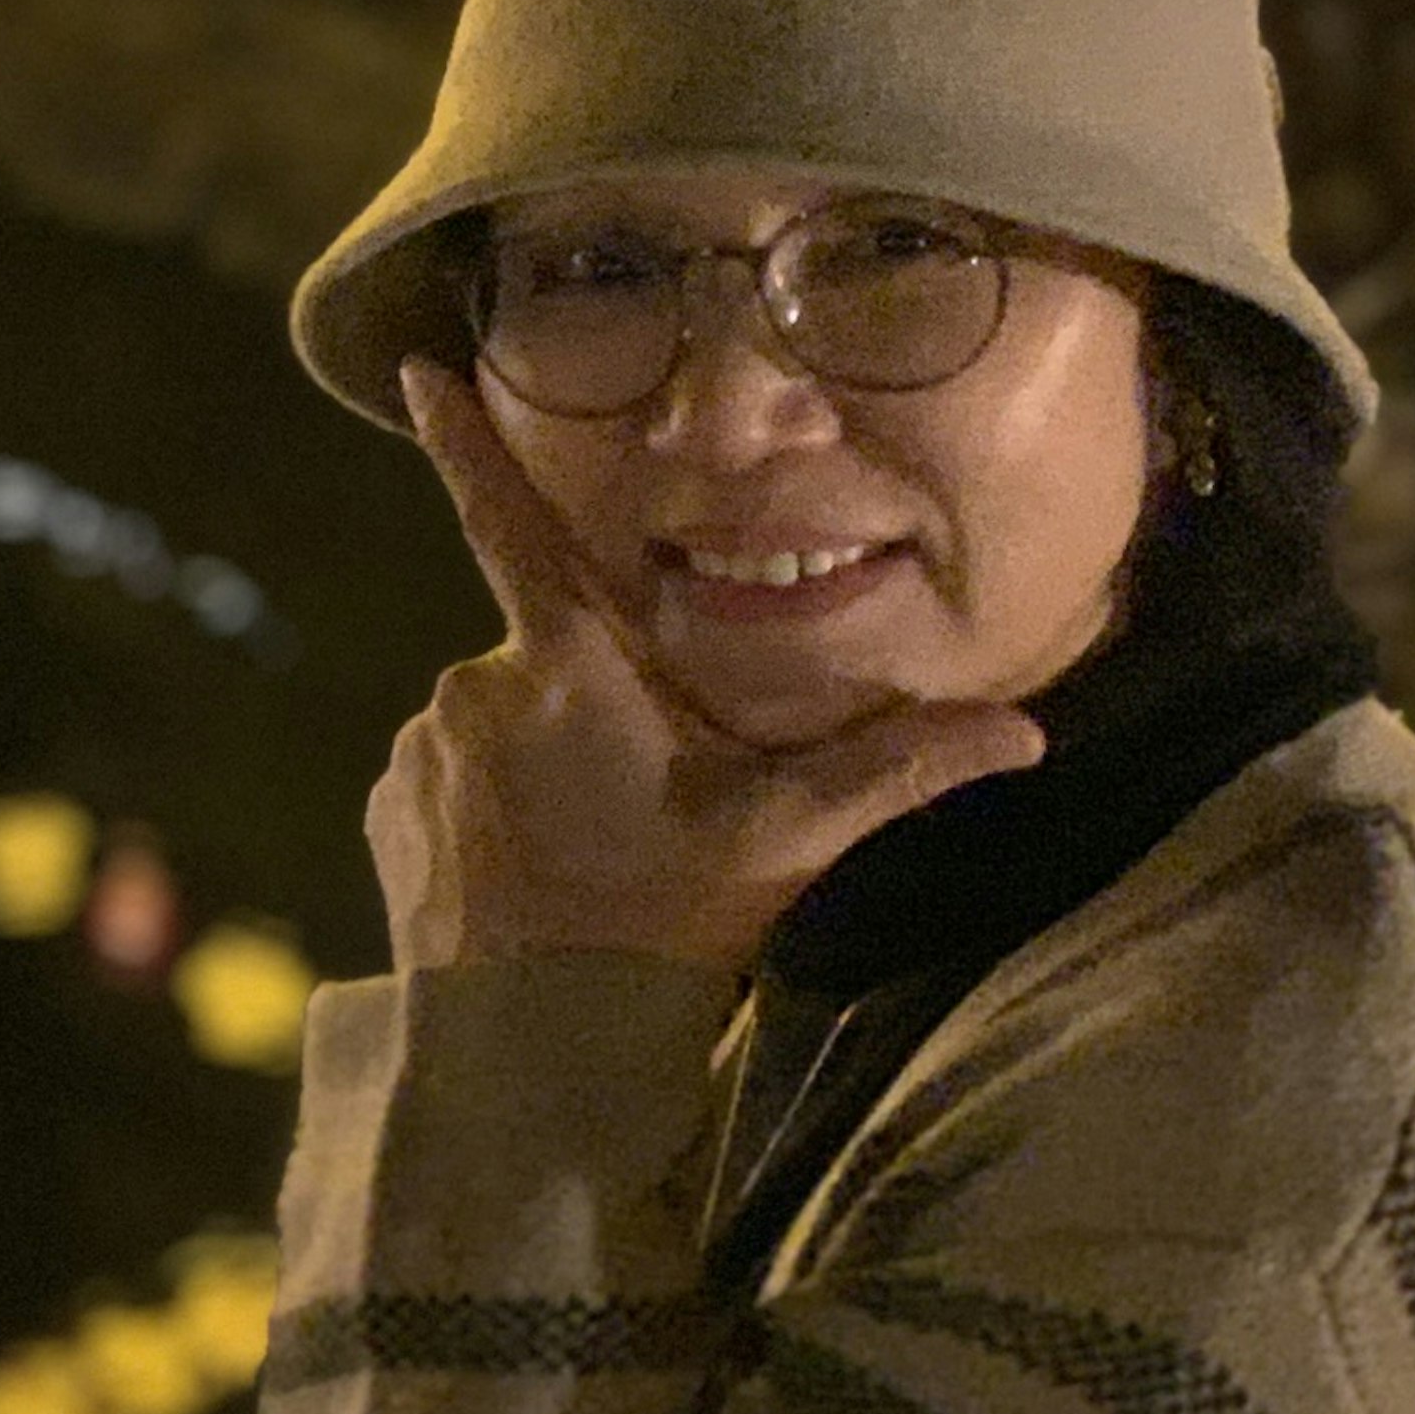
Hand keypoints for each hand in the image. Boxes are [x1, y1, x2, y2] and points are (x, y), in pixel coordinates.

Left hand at [370, 360, 1047, 976]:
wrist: (532, 1048)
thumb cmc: (664, 925)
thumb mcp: (787, 841)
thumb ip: (898, 771)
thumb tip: (1026, 732)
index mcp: (568, 664)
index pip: (505, 522)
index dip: (463, 441)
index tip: (413, 365)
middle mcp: (476, 684)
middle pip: (547, 657)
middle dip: (598, 708)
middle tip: (646, 805)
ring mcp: (422, 748)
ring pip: (499, 722)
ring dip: (543, 763)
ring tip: (593, 855)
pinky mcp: (388, 810)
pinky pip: (450, 778)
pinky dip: (491, 808)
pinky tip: (535, 878)